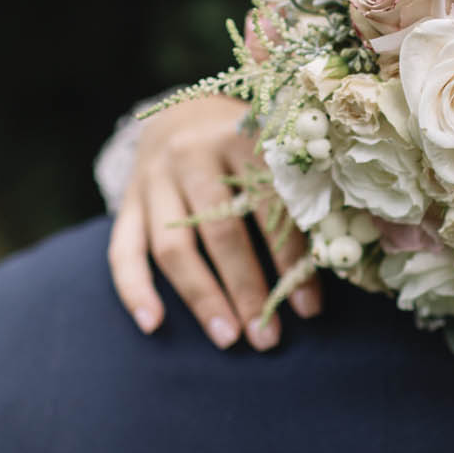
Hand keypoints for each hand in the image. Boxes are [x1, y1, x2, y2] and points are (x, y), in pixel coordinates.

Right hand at [106, 95, 320, 349]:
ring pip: (173, 246)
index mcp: (240, 140)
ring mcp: (153, 181)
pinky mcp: (127, 203)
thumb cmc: (242, 147)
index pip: (269, 208)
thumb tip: (330, 259)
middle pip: (219, 231)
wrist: (181, 115)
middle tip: (267, 337)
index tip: (309, 308)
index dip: (290, 260)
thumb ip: (293, 194)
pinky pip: (122, 251)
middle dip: (246, 288)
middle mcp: (192, 156)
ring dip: (201, 298)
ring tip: (227, 337)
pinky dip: (135, 290)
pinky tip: (152, 324)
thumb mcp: (270, 153)